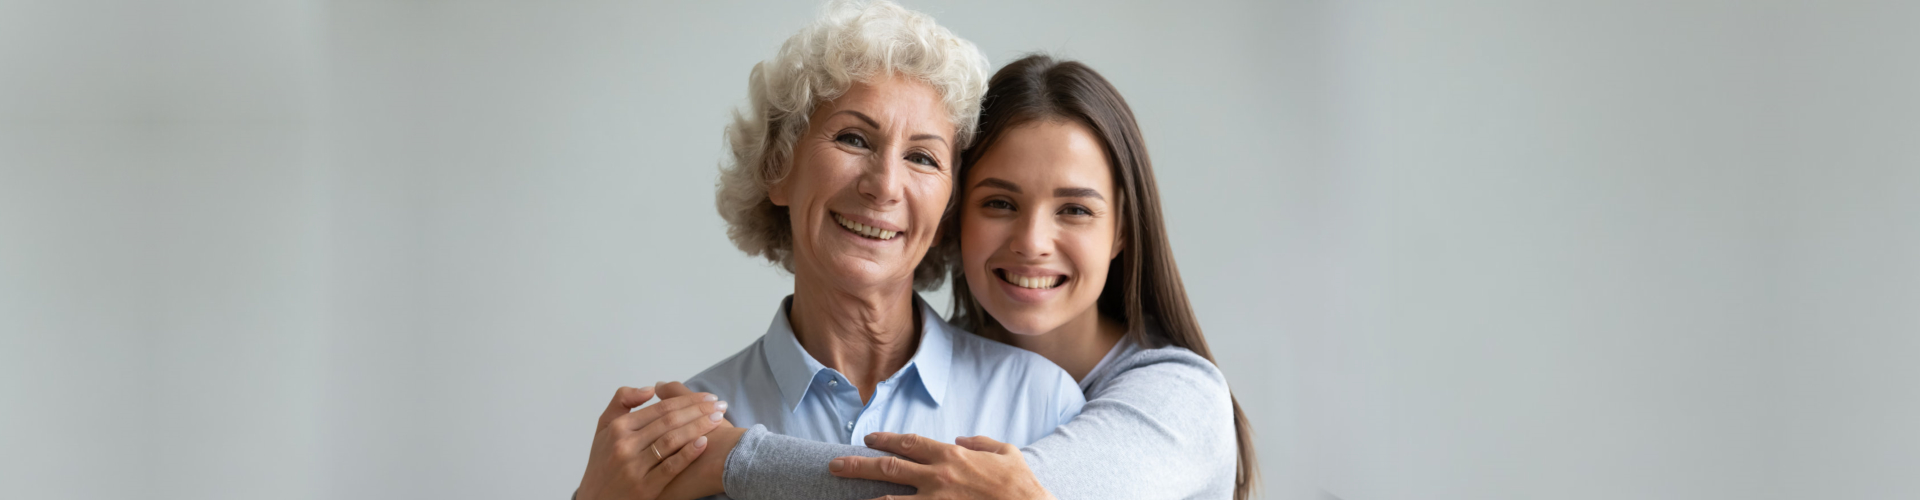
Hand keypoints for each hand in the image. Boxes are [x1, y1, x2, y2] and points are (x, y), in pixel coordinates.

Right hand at [576, 386, 730, 499]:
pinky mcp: (644, 488)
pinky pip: (671, 467)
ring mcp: (634, 467)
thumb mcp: (603, 428)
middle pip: (670, 421)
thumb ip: (622, 401)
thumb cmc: (603, 462)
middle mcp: (625, 445)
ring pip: (672, 441)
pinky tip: (704, 442)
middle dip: (699, 410)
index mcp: (618, 428)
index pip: (660, 408)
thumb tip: (651, 388)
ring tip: (718, 420)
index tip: (708, 397)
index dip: (688, 400)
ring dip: (699, 427)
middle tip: (720, 405)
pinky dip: (688, 453)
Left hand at [827, 432, 1055, 499]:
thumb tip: (963, 439)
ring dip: (864, 498)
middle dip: (858, 465)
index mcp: (952, 455)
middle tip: (834, 464)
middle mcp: (937, 477)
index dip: (886, 440)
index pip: (909, 443)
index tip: (869, 439)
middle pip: (888, 467)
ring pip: (890, 499)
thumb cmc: (1021, 485)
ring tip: (841, 495)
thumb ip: (981, 442)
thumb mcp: (1006, 453)